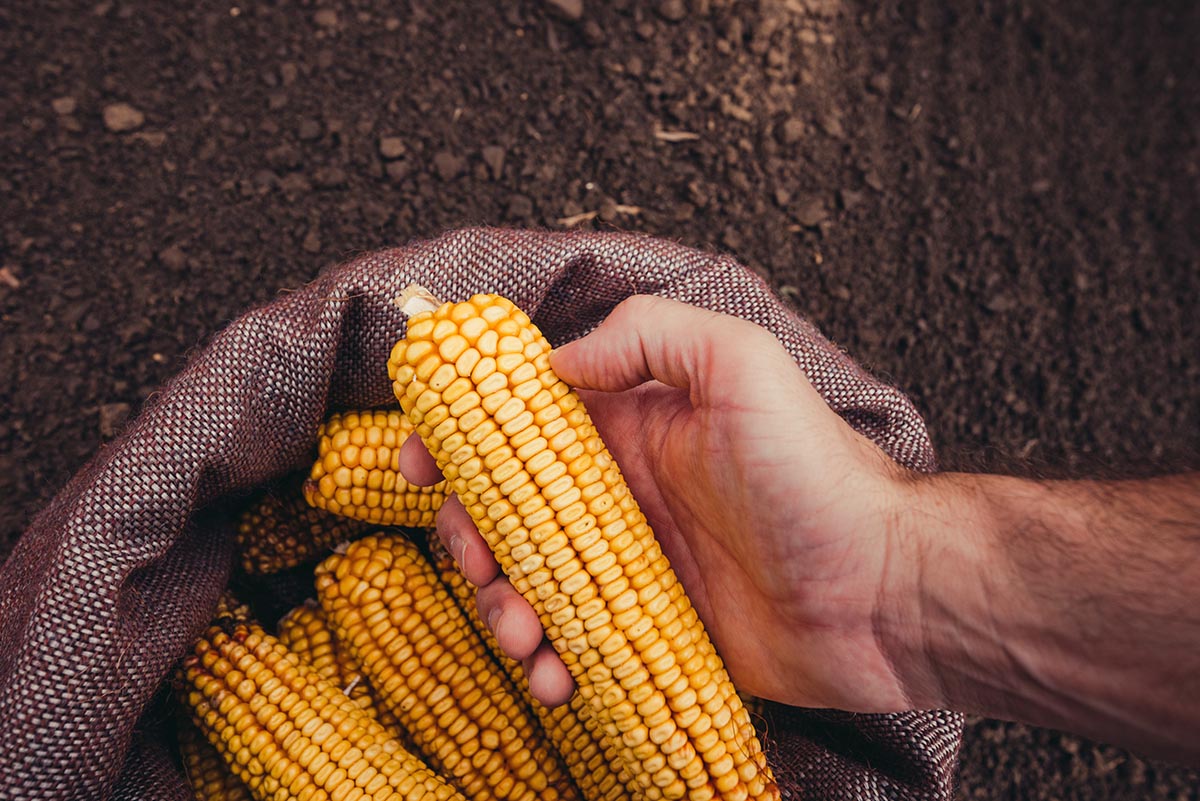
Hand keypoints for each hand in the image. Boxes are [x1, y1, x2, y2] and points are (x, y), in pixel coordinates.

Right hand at [400, 295, 923, 710]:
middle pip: (505, 510)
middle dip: (470, 538)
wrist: (882, 593)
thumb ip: (650, 334)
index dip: (458, 439)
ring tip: (526, 636)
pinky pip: (571, 645)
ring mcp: (629, 566)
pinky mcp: (645, 631)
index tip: (414, 463)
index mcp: (630, 426)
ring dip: (501, 610)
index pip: (522, 422)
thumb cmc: (815, 474)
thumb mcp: (741, 365)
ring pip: (527, 584)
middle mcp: (620, 493)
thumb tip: (555, 360)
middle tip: (480, 565)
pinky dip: (546, 663)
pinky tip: (559, 677)